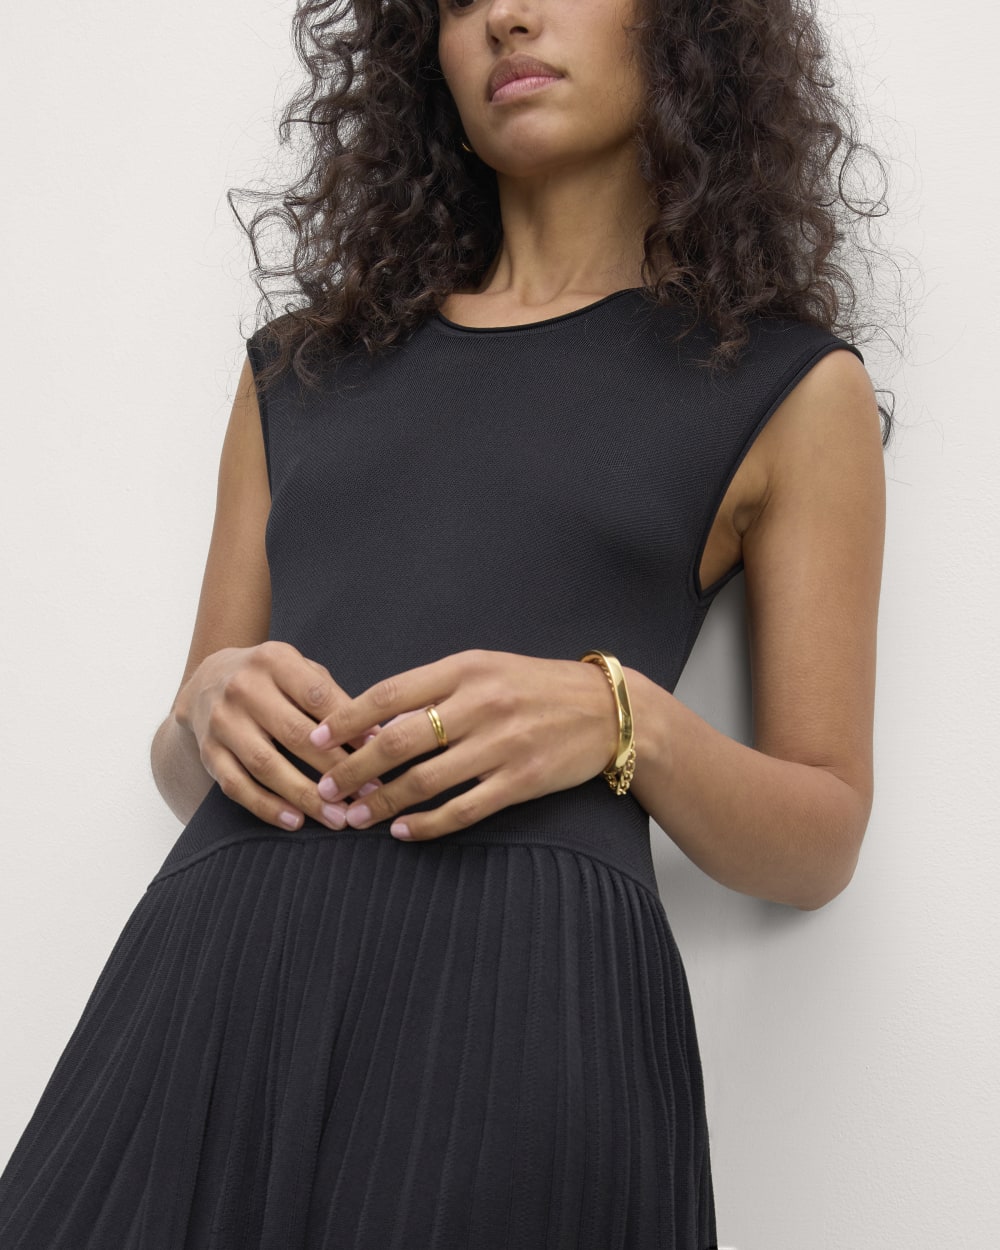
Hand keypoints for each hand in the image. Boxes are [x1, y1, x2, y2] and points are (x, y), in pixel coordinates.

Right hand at [174, 640, 383, 830]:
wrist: (208, 679)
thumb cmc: (271, 679)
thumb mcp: (299, 669)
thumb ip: (333, 698)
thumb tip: (374, 737)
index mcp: (273, 661)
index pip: (317, 696)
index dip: (349, 725)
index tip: (377, 751)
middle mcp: (243, 689)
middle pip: (294, 734)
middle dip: (335, 768)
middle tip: (366, 792)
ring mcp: (222, 722)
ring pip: (265, 765)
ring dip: (305, 795)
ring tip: (337, 816)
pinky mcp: (208, 752)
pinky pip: (237, 786)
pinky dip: (267, 807)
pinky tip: (296, 820)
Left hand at [306, 648, 620, 840]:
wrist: (608, 709)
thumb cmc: (537, 686)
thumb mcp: (487, 669)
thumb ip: (437, 688)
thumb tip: (378, 720)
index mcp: (466, 670)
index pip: (390, 693)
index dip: (347, 718)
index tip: (316, 738)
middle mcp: (480, 704)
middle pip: (398, 740)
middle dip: (353, 769)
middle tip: (326, 788)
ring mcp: (501, 745)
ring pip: (424, 781)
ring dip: (382, 802)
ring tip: (355, 818)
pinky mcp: (520, 781)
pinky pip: (462, 809)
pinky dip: (425, 825)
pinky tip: (402, 832)